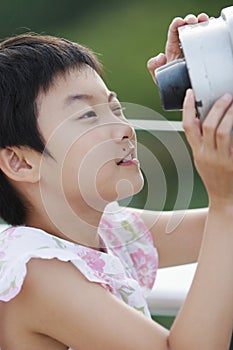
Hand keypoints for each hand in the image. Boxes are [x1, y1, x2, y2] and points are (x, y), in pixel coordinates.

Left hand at [147, 13, 208, 83]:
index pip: (174, 33)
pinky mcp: (204, 53)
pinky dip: (210, 31)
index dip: (176, 25)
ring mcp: (194, 49)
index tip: (179, 22)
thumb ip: (153, 66)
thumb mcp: (158, 76)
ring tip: (203, 21)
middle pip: (187, 29)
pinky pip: (207, 40)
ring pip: (198, 32)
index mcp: (173, 48)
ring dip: (201, 23)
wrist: (185, 93)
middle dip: (189, 21)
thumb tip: (161, 56)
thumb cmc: (172, 84)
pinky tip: (210, 28)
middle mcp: (184, 46)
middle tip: (192, 21)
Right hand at [182, 89, 232, 209]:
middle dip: (216, 108)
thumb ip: (199, 141)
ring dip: (229, 115)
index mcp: (197, 152)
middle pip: (207, 126)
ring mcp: (221, 159)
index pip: (188, 126)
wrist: (224, 199)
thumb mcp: (202, 159)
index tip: (190, 94)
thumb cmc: (215, 179)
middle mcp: (207, 155)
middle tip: (226, 97)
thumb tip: (197, 120)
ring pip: (222, 131)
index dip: (187, 108)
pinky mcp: (232, 162)